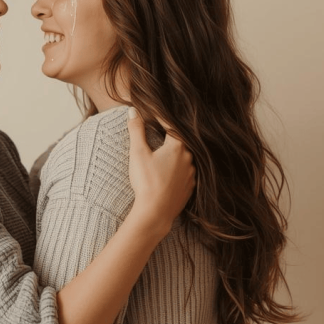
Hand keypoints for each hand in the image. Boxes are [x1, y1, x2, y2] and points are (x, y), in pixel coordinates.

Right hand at [126, 107, 195, 233]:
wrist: (156, 212)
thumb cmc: (146, 182)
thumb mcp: (138, 153)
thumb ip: (136, 130)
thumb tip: (132, 111)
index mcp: (177, 147)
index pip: (172, 127)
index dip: (162, 120)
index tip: (155, 115)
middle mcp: (188, 159)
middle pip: (180, 142)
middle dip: (170, 137)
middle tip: (161, 133)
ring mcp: (191, 175)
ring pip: (184, 159)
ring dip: (175, 155)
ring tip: (165, 154)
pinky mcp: (190, 188)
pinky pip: (186, 174)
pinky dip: (178, 171)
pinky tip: (170, 173)